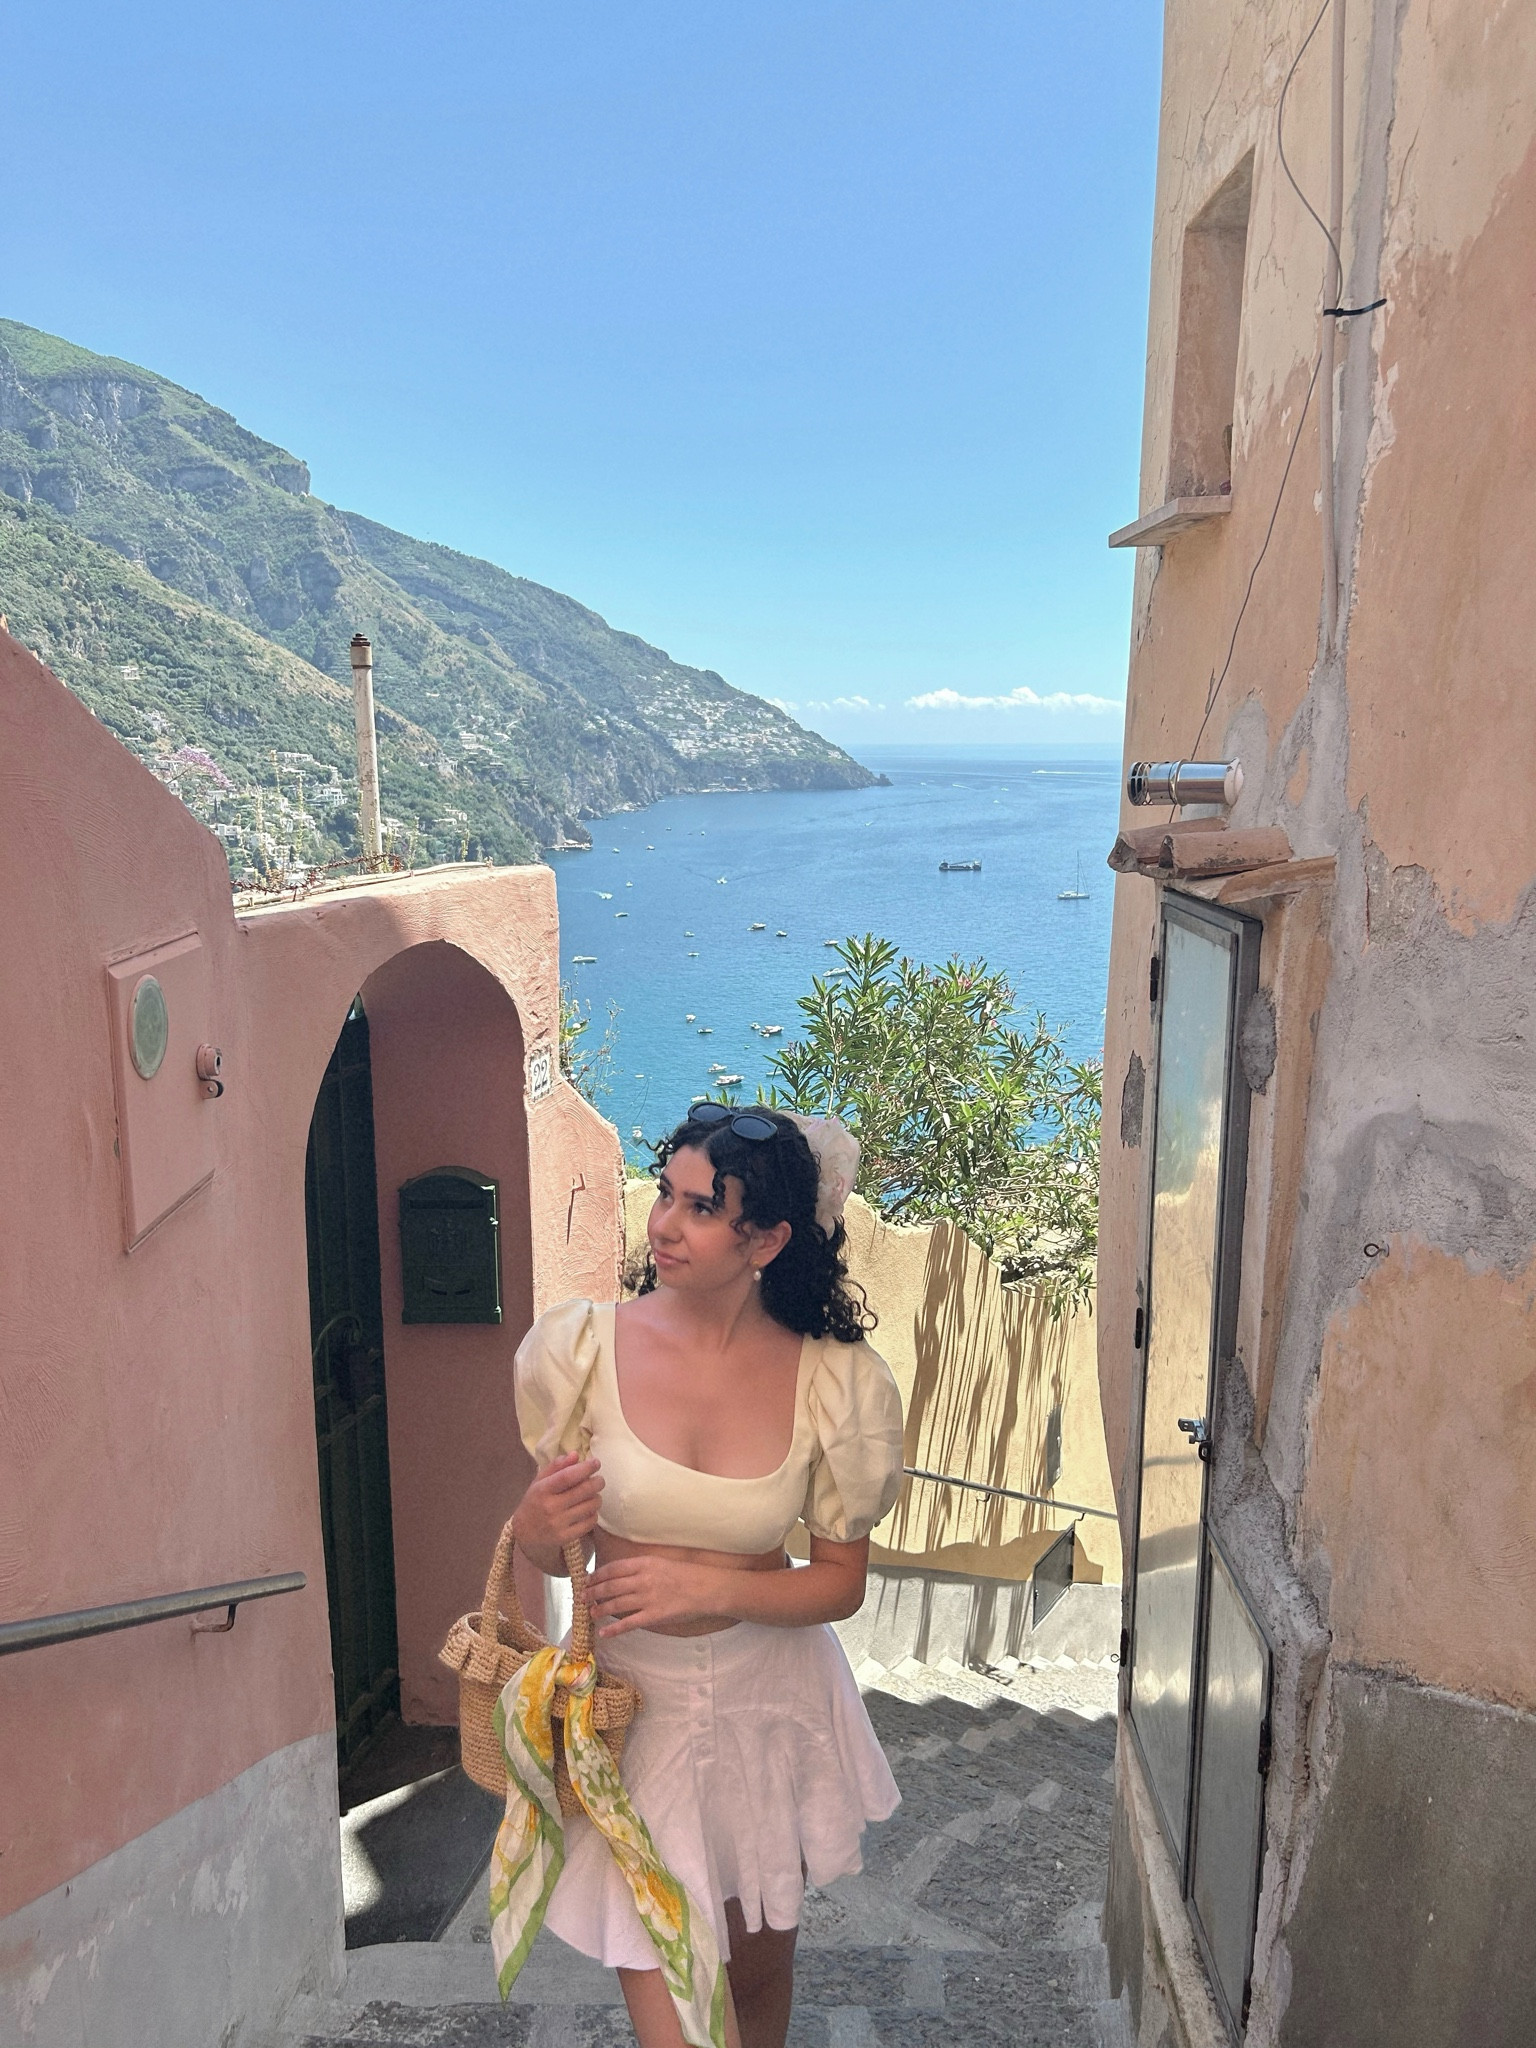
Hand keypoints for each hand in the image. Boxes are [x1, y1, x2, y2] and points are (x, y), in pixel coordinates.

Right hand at [513, 1452, 602, 1553]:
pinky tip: (588, 1510)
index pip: (568, 1476)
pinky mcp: (566, 1537)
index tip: (596, 1462)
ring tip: (593, 1495)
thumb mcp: (539, 1481)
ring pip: (590, 1506)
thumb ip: (556, 1466)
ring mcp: (558, 1523)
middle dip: (597, 1482)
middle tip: (599, 1480)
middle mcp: (550, 1507)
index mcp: (542, 1490)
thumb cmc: (534, 1502)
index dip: (585, 1468)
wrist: (524, 1533)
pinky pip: (589, 1523)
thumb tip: (575, 1454)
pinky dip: (593, 1514)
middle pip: (583, 1491)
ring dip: (597, 1498)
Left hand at [584, 1556, 721, 1636]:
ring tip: (590, 1613)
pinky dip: (613, 1629)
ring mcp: (647, 1598)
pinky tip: (603, 1632)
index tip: (587, 1580)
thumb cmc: (685, 1574)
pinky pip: (628, 1623)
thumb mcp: (661, 1562)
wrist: (706, 1588)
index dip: (597, 1575)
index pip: (613, 1568)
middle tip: (581, 1597)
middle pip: (610, 1586)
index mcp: (644, 1563)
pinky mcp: (654, 1616)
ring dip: (599, 1609)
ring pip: (615, 1604)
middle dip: (592, 1592)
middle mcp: (643, 1579)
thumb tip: (620, 1576)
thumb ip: (640, 1568)